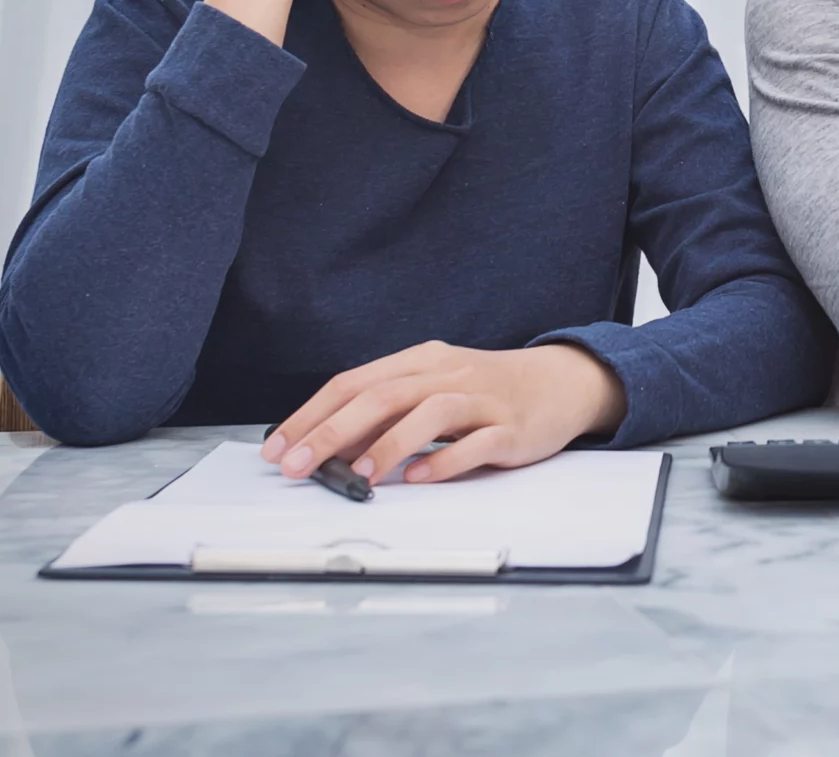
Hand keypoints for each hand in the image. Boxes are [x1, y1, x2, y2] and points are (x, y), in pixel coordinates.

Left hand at [261, 341, 627, 486]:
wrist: (560, 383)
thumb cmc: (486, 391)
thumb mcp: (434, 389)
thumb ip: (388, 412)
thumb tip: (328, 448)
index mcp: (422, 361)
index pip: (355, 382)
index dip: (312, 415)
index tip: (278, 448)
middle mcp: (448, 374)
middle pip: (383, 395)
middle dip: (333, 431)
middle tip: (298, 466)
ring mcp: (482, 400)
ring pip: (430, 413)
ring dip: (387, 445)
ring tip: (356, 476)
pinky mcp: (511, 428)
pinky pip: (476, 443)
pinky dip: (445, 460)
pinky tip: (419, 477)